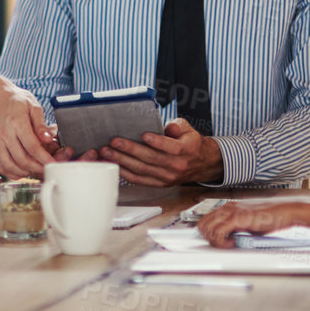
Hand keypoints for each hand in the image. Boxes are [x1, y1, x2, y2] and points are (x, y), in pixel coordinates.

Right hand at [0, 80, 56, 178]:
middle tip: (48, 169)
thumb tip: (48, 138)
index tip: (54, 163)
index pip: (32, 147)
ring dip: (25, 173)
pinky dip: (12, 173)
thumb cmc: (14, 99)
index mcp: (17, 123)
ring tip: (37, 170)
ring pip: (10, 166)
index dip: (45, 158)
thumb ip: (41, 123)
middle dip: (38, 168)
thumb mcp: (32, 105)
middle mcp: (4, 134)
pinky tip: (22, 171)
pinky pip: (1, 166)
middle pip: (22, 160)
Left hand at [98, 119, 222, 185]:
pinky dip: (125, 174)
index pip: (170, 147)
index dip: (157, 142)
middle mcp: (176, 166)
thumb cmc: (190, 143)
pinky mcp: (160, 184)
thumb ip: (177, 126)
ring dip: (123, 161)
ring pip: (142, 170)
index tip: (143, 135)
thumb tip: (169, 127)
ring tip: (107, 152)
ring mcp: (167, 177)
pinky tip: (114, 165)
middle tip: (113, 142)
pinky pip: (140, 180)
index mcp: (185, 150)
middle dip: (130, 150)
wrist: (201, 164)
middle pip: (151, 158)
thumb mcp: (188, 129)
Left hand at [196, 200, 299, 248]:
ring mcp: (231, 212)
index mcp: (228, 207)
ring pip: (208, 228)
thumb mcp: (248, 223)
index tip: (217, 241)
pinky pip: (218, 232)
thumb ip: (236, 227)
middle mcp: (227, 208)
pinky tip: (233, 243)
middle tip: (222, 244)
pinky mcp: (238, 219)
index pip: (205, 220)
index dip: (208, 233)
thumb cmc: (270, 218)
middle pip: (202, 224)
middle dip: (209, 238)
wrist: (283, 212)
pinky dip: (222, 242)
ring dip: (215, 240)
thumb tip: (228, 238)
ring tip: (229, 244)